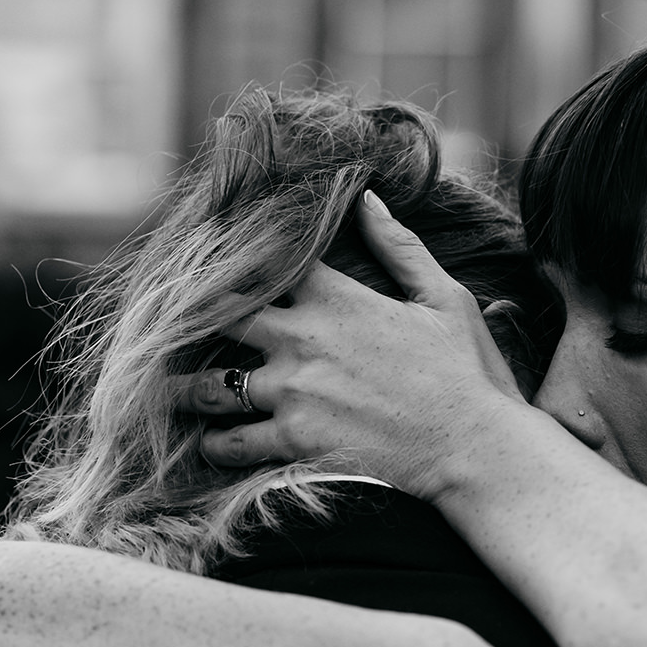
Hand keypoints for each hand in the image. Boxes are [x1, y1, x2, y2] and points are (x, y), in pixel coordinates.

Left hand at [177, 193, 517, 492]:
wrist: (474, 448)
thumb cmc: (467, 373)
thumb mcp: (443, 298)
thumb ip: (400, 247)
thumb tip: (366, 198)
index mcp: (335, 297)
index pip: (264, 260)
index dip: (236, 256)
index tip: (216, 259)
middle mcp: (302, 338)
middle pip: (218, 315)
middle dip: (192, 320)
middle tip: (172, 327)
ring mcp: (293, 391)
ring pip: (212, 385)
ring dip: (189, 390)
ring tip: (175, 393)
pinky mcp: (295, 440)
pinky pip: (233, 442)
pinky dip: (216, 444)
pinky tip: (211, 443)